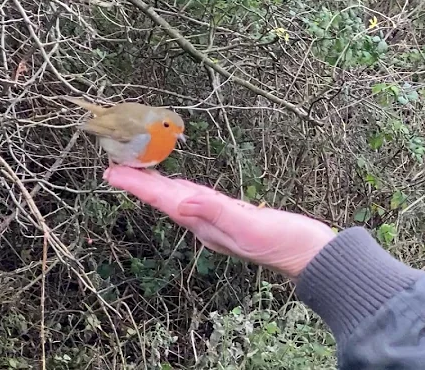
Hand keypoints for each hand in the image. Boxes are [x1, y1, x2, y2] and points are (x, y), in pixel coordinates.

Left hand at [103, 166, 335, 279]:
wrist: (312, 256)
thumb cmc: (285, 243)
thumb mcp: (250, 228)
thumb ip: (217, 214)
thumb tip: (181, 203)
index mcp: (207, 225)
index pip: (165, 202)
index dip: (138, 186)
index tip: (111, 173)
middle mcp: (208, 225)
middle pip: (166, 200)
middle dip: (140, 184)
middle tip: (114, 168)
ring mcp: (220, 222)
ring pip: (181, 200)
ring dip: (158, 186)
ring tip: (139, 174)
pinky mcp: (234, 216)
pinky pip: (200, 199)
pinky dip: (185, 189)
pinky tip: (183, 187)